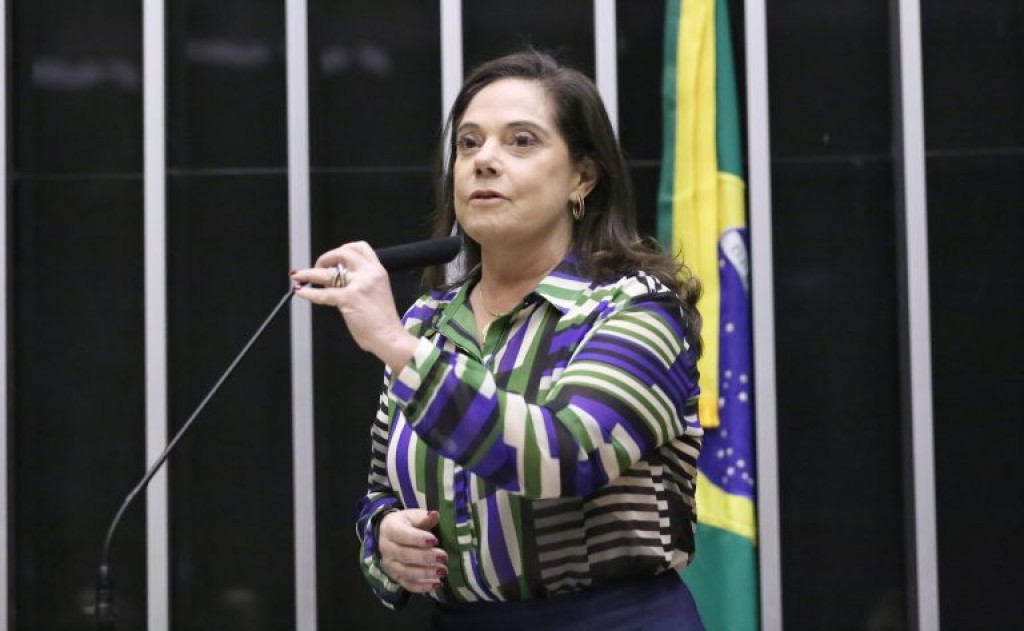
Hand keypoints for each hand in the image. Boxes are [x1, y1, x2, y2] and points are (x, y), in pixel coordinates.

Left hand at [291, 241, 417, 370]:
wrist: (390, 337)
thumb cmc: (383, 321)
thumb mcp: (378, 292)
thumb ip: (362, 282)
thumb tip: (339, 279)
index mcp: (378, 271)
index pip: (361, 247)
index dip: (344, 249)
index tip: (335, 259)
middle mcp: (370, 273)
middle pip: (343, 252)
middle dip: (326, 257)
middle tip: (319, 267)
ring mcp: (359, 285)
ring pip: (327, 272)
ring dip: (309, 273)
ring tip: (298, 276)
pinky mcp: (349, 298)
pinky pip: (323, 293)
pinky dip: (308, 293)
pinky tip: (301, 292)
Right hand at [378, 509, 447, 592]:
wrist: (388, 535)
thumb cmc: (405, 524)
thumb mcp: (412, 516)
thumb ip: (423, 518)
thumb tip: (435, 515)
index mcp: (390, 530)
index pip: (402, 535)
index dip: (418, 538)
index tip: (435, 540)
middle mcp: (387, 549)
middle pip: (405, 555)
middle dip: (425, 558)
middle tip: (444, 557)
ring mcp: (390, 565)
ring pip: (406, 572)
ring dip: (426, 573)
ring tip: (443, 571)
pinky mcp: (396, 577)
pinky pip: (408, 585)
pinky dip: (422, 587)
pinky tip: (437, 584)